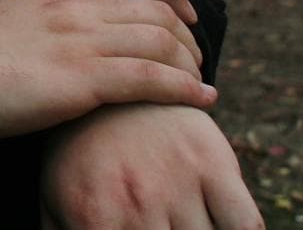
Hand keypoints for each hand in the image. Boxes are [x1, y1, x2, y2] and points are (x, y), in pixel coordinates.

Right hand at [0, 0, 215, 142]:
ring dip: (192, 65)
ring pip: (161, 41)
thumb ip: (41, 22)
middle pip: (154, 10)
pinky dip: (186, 89)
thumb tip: (58, 42)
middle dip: (188, 35)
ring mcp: (77, 42)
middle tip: (195, 61)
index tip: (184, 9)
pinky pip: (152, 79)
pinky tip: (203, 101)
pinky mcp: (80, 80)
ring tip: (200, 84)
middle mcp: (71, 9)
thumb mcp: (6, 20)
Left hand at [40, 103, 262, 228]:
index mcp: (93, 216)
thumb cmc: (82, 158)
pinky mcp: (214, 163)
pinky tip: (219, 224)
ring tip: (179, 220)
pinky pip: (247, 225)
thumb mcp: (56, 200)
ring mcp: (178, 182)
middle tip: (161, 224)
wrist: (112, 86)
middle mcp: (137, 201)